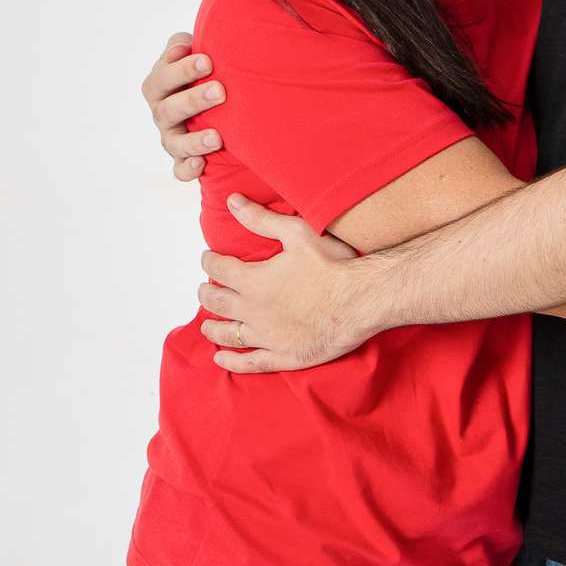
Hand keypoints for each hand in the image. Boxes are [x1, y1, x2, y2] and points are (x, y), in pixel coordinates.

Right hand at [142, 33, 225, 180]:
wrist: (212, 98)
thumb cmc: (201, 71)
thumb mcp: (190, 53)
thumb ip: (183, 44)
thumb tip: (182, 46)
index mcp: (159, 85)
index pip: (163, 77)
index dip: (182, 70)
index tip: (208, 61)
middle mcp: (161, 113)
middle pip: (168, 110)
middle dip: (194, 100)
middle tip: (220, 91)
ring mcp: (170, 138)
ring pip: (175, 143)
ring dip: (195, 140)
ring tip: (217, 137)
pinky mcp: (182, 160)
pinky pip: (180, 170)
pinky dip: (189, 169)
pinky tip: (202, 165)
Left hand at [199, 195, 366, 371]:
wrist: (361, 301)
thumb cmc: (334, 266)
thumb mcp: (297, 233)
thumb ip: (261, 219)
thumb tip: (232, 202)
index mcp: (254, 281)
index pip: (220, 270)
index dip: (209, 262)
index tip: (207, 258)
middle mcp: (254, 311)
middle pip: (218, 304)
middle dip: (207, 294)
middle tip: (204, 289)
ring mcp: (268, 338)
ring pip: (229, 335)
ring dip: (213, 328)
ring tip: (207, 325)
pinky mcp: (284, 357)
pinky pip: (250, 363)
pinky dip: (232, 362)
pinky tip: (221, 358)